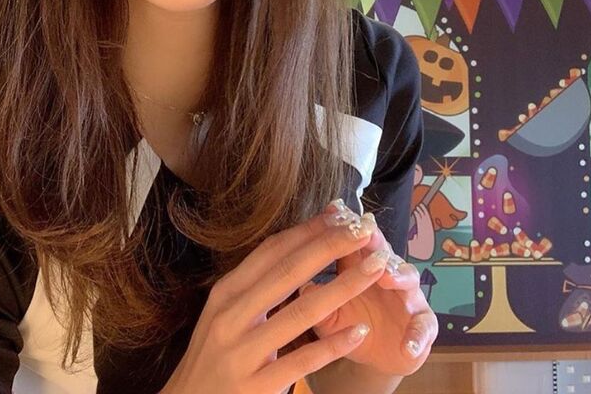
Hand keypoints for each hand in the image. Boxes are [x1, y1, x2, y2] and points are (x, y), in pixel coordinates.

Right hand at [160, 205, 383, 393]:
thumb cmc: (215, 352)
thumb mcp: (228, 311)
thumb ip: (261, 282)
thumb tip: (302, 242)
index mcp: (227, 292)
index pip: (272, 251)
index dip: (309, 230)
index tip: (341, 214)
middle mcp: (231, 316)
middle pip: (288, 272)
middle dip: (330, 246)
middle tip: (365, 229)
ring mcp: (242, 352)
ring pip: (300, 312)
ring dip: (343, 287)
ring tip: (376, 269)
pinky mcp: (255, 387)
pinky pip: (302, 362)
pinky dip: (333, 345)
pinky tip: (360, 331)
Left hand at [298, 201, 438, 377]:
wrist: (376, 353)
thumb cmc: (349, 322)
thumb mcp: (328, 315)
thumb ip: (317, 301)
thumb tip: (301, 287)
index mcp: (359, 264)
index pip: (353, 239)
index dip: (346, 224)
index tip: (334, 209)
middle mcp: (386, 272)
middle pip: (383, 250)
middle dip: (375, 240)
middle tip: (366, 232)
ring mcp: (407, 295)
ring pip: (407, 278)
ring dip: (398, 275)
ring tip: (387, 277)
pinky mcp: (423, 323)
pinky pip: (424, 326)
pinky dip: (418, 336)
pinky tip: (409, 346)